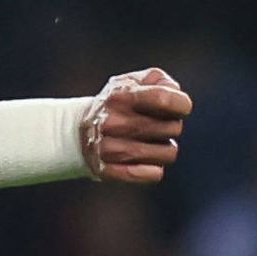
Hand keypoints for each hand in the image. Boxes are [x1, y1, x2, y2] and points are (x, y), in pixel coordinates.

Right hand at [85, 68, 189, 183]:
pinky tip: (145, 162)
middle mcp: (113, 122)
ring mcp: (109, 148)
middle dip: (171, 126)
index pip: (164, 99)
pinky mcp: (108, 171)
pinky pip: (153, 174)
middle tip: (156, 126)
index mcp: (121, 96)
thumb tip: (175, 95)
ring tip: (150, 144)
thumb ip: (160, 81)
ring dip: (164, 149)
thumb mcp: (133, 82)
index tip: (176, 108)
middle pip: (173, 128)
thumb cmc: (117, 104)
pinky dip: (154, 169)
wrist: (75, 132)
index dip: (180, 105)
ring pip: (168, 154)